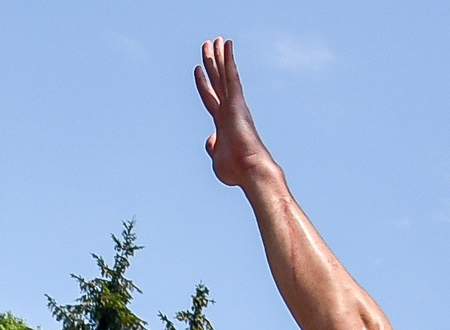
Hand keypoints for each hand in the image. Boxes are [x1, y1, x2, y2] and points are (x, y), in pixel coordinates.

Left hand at [197, 38, 274, 187]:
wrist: (250, 171)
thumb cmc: (237, 171)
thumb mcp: (217, 159)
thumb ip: (212, 147)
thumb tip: (210, 139)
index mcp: (223, 123)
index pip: (211, 97)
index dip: (203, 83)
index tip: (198, 69)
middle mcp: (229, 110)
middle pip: (217, 81)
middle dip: (212, 63)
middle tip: (208, 44)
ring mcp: (233, 105)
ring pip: (223, 74)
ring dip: (218, 56)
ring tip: (214, 39)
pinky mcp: (237, 102)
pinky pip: (231, 76)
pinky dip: (229, 60)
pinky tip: (226, 44)